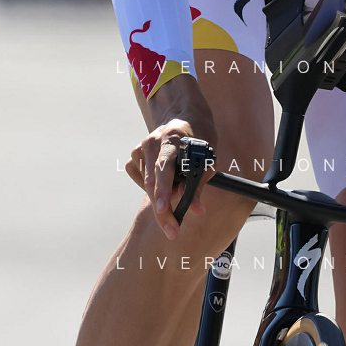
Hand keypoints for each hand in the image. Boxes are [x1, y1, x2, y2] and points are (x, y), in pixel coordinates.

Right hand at [126, 75, 217, 238]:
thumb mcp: (208, 154)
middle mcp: (153, 141)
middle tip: (173, 232)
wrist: (184, 113)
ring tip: (175, 199)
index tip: (165, 210)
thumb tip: (195, 207)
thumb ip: (199, 180)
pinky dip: (151, 186)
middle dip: (163, 211)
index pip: (165, 168)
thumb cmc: (201, 134)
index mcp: (173, 138)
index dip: (163, 191)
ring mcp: (142, 146)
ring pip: (147, 183)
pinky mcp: (136, 153)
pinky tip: (163, 181)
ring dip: (160, 199)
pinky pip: (140, 178)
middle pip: (154, 182)